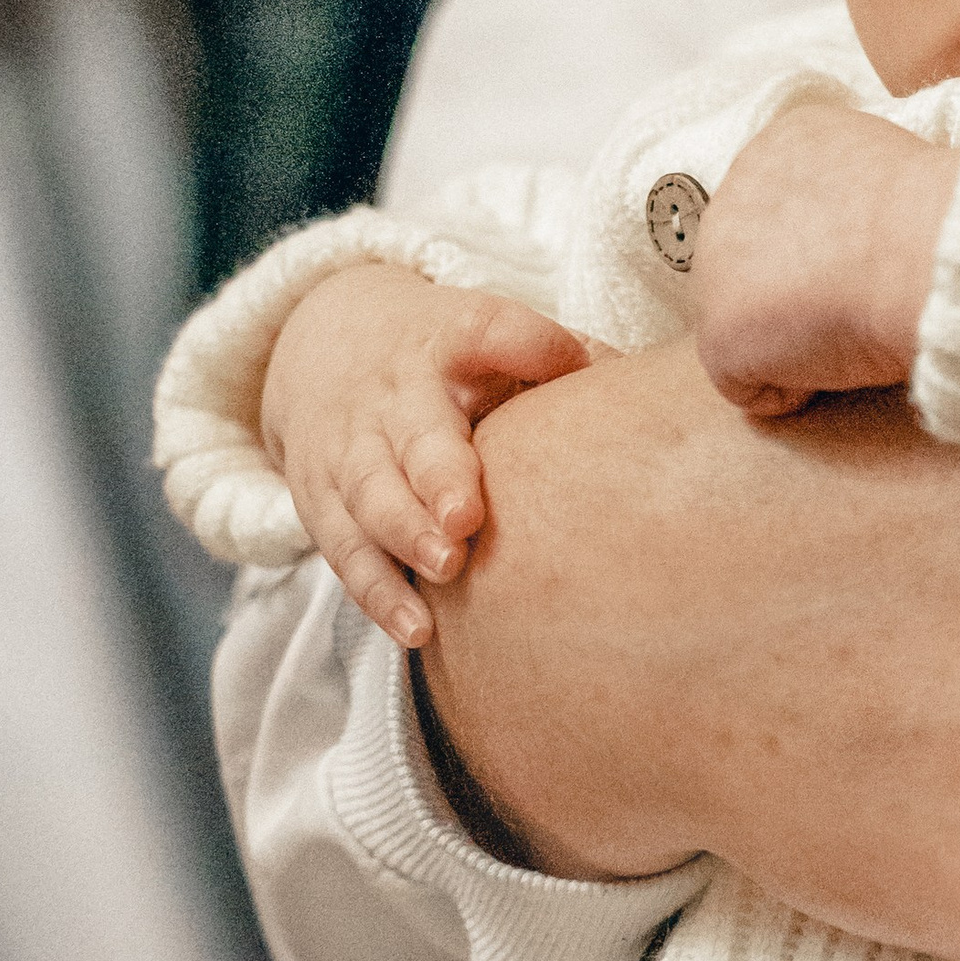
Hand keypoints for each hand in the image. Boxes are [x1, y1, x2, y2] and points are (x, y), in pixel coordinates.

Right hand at [260, 264, 588, 648]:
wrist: (320, 343)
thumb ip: (554, 358)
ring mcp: (351, 450)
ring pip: (372, 496)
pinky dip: (379, 593)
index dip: (526, 344)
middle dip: (439, 474)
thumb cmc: (439, 354)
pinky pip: (347, 552)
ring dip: (406, 535)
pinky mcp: (322, 501)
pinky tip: (417, 629)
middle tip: (467, 518)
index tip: (566, 362)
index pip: (488, 331)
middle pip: (415, 433)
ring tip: (447, 569)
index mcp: (447, 341)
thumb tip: (639, 384)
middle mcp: (394, 396)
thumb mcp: (488, 332)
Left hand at [691, 103, 959, 416]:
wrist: (922, 249)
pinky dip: (797, 388)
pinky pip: (750, 383)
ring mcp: (715, 263)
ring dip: (796, 341)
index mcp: (784, 144)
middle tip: (859, 304)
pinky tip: (840, 358)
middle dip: (797, 294)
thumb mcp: (896, 177)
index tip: (867, 265)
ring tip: (855, 328)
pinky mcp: (718, 332)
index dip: (824, 251)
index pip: (784, 212)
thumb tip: (864, 239)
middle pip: (754, 265)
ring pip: (750, 325)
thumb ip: (858, 199)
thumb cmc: (933, 217)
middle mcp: (735, 190)